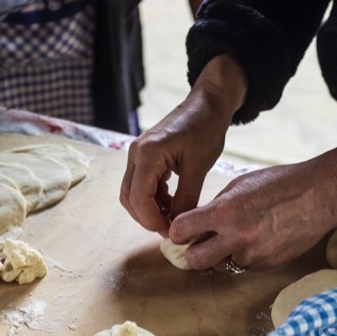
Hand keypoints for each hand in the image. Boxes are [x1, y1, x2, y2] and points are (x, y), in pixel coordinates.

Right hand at [120, 54, 247, 235]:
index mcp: (147, 154)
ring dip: (149, 209)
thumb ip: (186, 198)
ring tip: (173, 218)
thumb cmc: (205, 128)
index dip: (151, 220)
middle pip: (129, 197)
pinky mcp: (145, 156)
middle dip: (147, 218)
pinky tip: (172, 204)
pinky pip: (141, 184)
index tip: (170, 232)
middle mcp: (136, 154)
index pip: (138, 198)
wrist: (207, 104)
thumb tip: (178, 225)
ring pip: (132, 192)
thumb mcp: (199, 167)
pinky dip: (153, 198)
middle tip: (170, 230)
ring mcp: (138, 154)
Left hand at [169, 144, 336, 270]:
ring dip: (219, 256)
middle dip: (192, 253)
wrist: (320, 195)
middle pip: (194, 261)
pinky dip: (242, 257)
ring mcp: (252, 255)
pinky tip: (255, 240)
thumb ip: (216, 206)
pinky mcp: (266, 265)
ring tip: (233, 238)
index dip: (177, 231)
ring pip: (220, 266)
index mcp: (225, 212)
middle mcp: (236, 237)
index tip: (180, 230)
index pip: (180, 231)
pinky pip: (242, 267)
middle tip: (198, 243)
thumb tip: (197, 223)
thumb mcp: (240, 185)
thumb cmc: (279, 183)